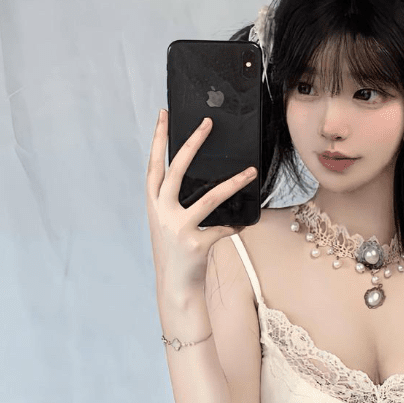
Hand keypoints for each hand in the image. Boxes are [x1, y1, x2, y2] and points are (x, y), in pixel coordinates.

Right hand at [146, 110, 256, 294]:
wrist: (176, 287)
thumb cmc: (176, 251)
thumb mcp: (168, 222)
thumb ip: (175, 201)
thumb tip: (197, 175)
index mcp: (154, 204)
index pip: (154, 165)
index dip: (158, 139)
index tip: (163, 115)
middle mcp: (162, 213)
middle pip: (175, 170)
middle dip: (192, 144)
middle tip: (207, 124)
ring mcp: (177, 229)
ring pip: (209, 198)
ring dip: (233, 184)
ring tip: (250, 172)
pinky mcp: (196, 245)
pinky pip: (223, 228)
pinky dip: (235, 226)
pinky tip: (242, 224)